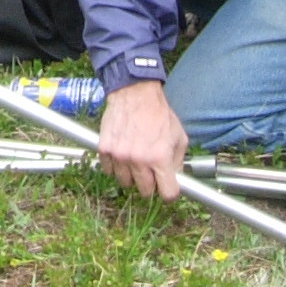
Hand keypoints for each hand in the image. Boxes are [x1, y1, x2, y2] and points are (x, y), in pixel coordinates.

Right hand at [96, 81, 187, 202]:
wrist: (134, 92)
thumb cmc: (159, 113)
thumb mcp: (179, 136)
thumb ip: (178, 161)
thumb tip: (176, 179)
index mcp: (160, 158)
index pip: (167, 194)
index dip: (169, 192)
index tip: (167, 187)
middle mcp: (139, 160)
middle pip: (145, 192)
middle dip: (151, 183)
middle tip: (151, 169)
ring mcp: (120, 156)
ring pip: (126, 183)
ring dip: (132, 175)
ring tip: (136, 159)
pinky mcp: (105, 150)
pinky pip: (109, 171)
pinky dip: (116, 166)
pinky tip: (123, 154)